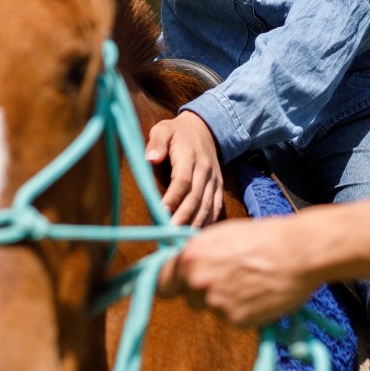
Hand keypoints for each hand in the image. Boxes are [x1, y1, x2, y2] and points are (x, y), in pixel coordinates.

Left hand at [146, 110, 223, 226]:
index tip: (160, 212)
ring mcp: (214, 179)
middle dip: (183, 217)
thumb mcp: (163, 129)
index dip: (173, 197)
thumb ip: (156, 142)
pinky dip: (208, 223)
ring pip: (207, 205)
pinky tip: (197, 236)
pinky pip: (215, 208)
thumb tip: (151, 158)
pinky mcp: (218, 187)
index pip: (183, 180)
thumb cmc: (177, 133)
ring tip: (182, 241)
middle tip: (170, 235)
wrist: (205, 128)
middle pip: (196, 197)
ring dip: (195, 224)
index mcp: (190, 156)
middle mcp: (205, 170)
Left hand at [158, 216, 316, 326]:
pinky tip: (258, 292)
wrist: (298, 252)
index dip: (170, 282)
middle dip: (201, 290)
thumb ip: (198, 252)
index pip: (161, 281)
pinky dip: (242, 309)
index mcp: (191, 257)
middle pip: (187, 296)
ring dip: (223, 300)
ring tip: (249, 280)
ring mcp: (217, 304)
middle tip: (226, 277)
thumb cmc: (263, 237)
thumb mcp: (222, 234)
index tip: (177, 284)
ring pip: (211, 308)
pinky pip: (232, 318)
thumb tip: (182, 264)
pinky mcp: (236, 321)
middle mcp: (199, 282)